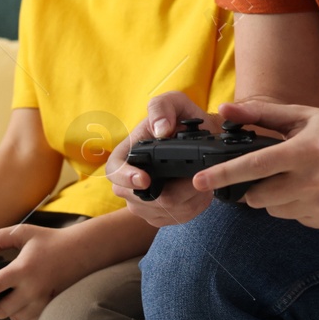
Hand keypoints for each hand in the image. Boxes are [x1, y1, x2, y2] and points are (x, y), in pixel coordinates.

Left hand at [0, 223, 64, 319]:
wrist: (83, 251)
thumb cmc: (50, 241)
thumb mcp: (23, 231)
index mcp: (22, 269)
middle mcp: (32, 288)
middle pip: (0, 311)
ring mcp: (42, 301)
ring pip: (14, 317)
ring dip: (9, 310)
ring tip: (16, 293)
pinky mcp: (51, 308)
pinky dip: (24, 313)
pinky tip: (28, 299)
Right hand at [106, 91, 220, 226]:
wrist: (203, 139)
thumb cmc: (183, 119)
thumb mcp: (173, 102)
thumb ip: (162, 108)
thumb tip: (160, 131)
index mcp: (126, 154)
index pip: (114, 172)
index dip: (126, 178)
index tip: (145, 180)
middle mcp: (129, 182)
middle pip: (146, 199)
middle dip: (176, 190)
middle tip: (198, 177)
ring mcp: (143, 202)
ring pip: (167, 211)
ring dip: (190, 198)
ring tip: (204, 180)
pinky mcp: (161, 215)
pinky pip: (179, 217)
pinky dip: (196, 206)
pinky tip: (203, 191)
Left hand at [194, 99, 318, 229]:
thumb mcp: (307, 117)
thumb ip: (263, 116)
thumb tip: (225, 111)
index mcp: (304, 151)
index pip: (254, 165)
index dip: (223, 174)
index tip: (199, 181)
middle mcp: (312, 181)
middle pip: (259, 196)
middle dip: (255, 188)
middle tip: (273, 173)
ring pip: (276, 211)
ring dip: (278, 198)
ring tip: (302, 180)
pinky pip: (297, 220)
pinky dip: (299, 208)